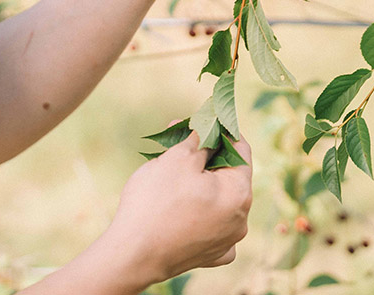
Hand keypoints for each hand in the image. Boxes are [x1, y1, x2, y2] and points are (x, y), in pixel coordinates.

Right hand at [97, 132, 253, 287]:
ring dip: (200, 182)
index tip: (206, 119)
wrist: (133, 254)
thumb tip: (206, 128)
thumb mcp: (177, 158)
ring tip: (173, 169)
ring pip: (218, 200)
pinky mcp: (211, 255)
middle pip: (228, 176)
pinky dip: (199, 211)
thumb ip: (198, 138)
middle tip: (181, 139)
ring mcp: (227, 241)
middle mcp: (240, 219)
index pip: (240, 150)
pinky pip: (211, 224)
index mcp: (239, 193)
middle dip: (206, 155)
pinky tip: (182, 204)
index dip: (222, 130)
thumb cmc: (156, 202)